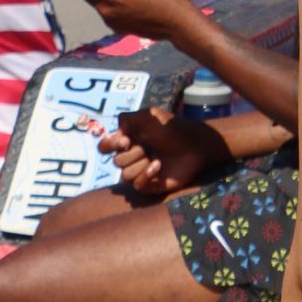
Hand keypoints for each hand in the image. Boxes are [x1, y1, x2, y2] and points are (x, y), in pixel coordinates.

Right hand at [98, 105, 225, 197]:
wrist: (195, 145)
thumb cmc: (173, 129)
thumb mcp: (150, 116)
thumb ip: (128, 118)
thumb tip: (115, 129)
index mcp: (130, 139)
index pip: (106, 146)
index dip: (110, 145)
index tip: (126, 141)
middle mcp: (133, 155)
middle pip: (116, 161)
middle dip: (132, 154)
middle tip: (148, 147)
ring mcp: (141, 170)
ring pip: (124, 175)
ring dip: (140, 165)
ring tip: (157, 158)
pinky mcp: (150, 185)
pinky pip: (136, 186)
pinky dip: (145, 176)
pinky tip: (158, 167)